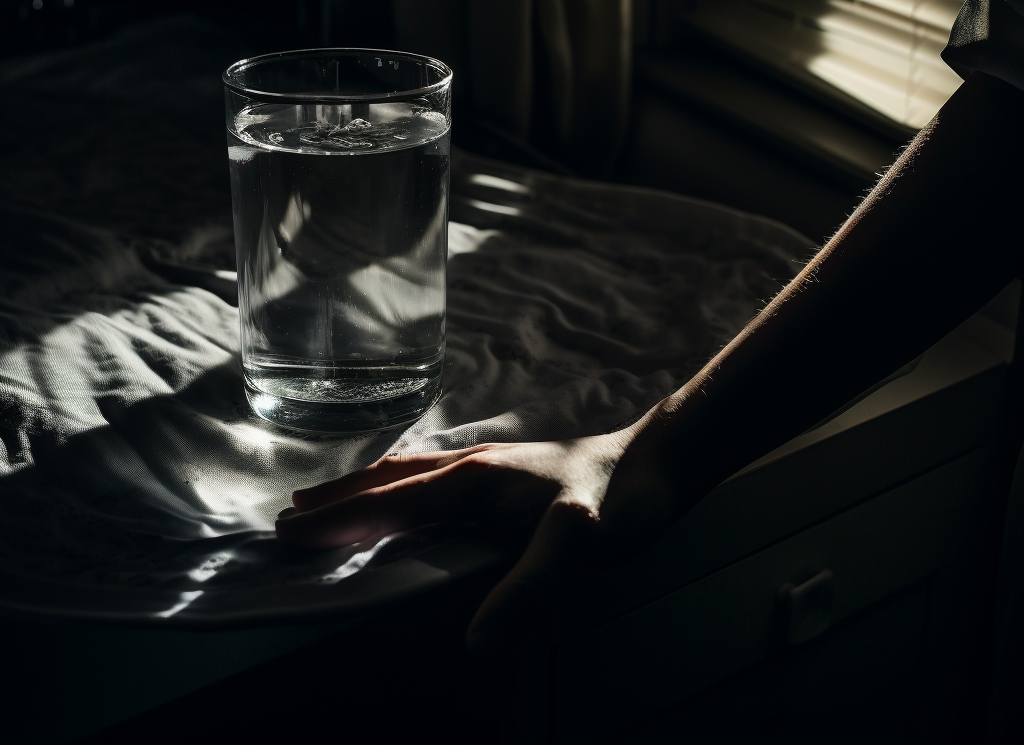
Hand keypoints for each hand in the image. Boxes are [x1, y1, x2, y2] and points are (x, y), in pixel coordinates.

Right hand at [275, 411, 678, 653]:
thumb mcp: (579, 545)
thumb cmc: (619, 502)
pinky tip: (403, 496)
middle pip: (391, 480)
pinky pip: (430, 477)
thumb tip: (474, 647)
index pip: (394, 502)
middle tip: (288, 515)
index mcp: (476, 480)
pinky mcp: (503, 473)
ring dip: (364, 488)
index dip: (343, 519)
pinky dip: (396, 485)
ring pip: (410, 473)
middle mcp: (473, 466)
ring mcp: (488, 466)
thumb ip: (529, 590)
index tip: (291, 531)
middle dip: (339, 498)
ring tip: (328, 499)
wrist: (656, 463)